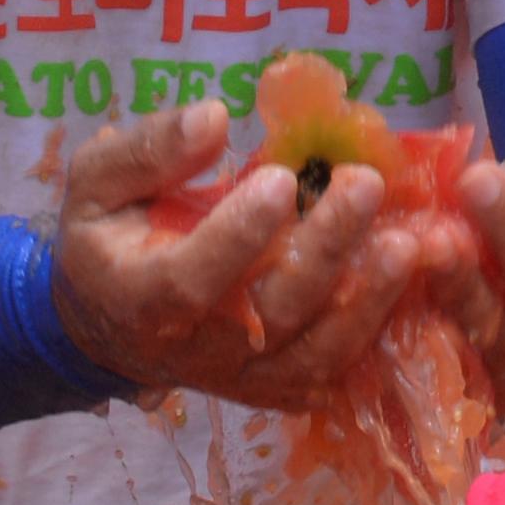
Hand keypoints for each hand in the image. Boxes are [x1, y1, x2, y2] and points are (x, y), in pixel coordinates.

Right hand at [51, 102, 419, 410]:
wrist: (107, 319)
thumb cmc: (106, 235)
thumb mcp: (96, 181)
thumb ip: (147, 151)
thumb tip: (214, 118)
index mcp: (140, 297)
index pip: (192, 280)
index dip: (238, 235)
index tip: (280, 178)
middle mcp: (193, 348)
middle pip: (270, 313)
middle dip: (324, 249)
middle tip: (366, 183)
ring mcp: (240, 377)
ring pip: (313, 354)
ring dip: (367, 301)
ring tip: (407, 241)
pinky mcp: (275, 386)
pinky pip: (333, 371)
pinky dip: (374, 332)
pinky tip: (408, 282)